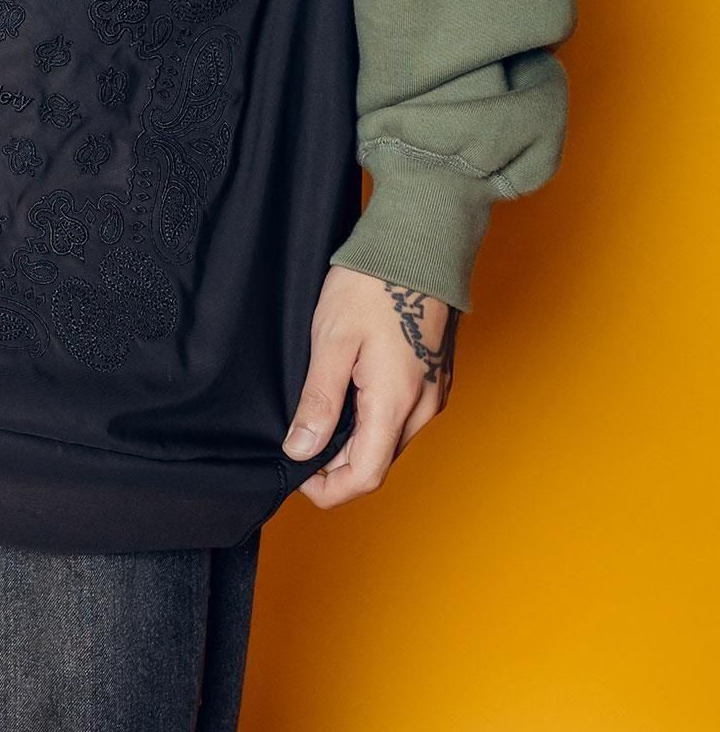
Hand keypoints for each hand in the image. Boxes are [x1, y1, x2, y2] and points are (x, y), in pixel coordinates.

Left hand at [283, 265, 458, 507]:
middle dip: (336, 464)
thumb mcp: (332, 341)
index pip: (365, 476)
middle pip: (378, 461)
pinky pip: (402, 416)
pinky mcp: (435, 377)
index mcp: (396, 403)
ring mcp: (434, 392)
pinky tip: (349, 392)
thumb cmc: (372, 284)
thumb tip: (300, 450)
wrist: (417, 243)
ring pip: (390, 440)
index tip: (296, 473)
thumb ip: (319, 401)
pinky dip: (373, 419)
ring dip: (355, 440)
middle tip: (299, 436)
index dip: (327, 488)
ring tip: (320, 410)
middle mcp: (423, 407)